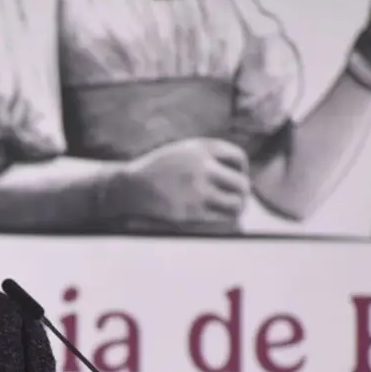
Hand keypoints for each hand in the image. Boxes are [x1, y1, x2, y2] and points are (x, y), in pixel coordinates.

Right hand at [107, 138, 251, 230]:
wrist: (128, 188)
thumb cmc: (156, 172)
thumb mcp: (182, 152)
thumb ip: (207, 156)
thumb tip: (239, 175)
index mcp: (201, 148)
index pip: (238, 158)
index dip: (241, 171)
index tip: (234, 180)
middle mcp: (202, 167)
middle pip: (241, 183)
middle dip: (242, 194)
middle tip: (238, 201)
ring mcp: (197, 190)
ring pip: (236, 203)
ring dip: (237, 209)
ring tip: (232, 213)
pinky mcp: (190, 212)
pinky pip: (221, 220)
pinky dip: (225, 223)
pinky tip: (220, 223)